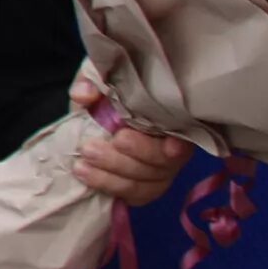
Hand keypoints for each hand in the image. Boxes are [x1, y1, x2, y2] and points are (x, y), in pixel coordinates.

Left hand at [71, 73, 190, 206]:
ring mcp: (161, 167)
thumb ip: (92, 80)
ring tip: (81, 165)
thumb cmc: (107, 84)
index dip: (178, 145)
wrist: (94, 106)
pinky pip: (136, 194)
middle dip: (127, 160)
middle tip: (91, 149)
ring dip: (111, 176)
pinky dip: (110, 187)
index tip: (170, 147)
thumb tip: (84, 94)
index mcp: (172, 114)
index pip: (186, 134)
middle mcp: (174, 144)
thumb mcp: (100, 74)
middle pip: (163, 163)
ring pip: (147, 182)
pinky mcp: (145, 183)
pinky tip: (86, 177)